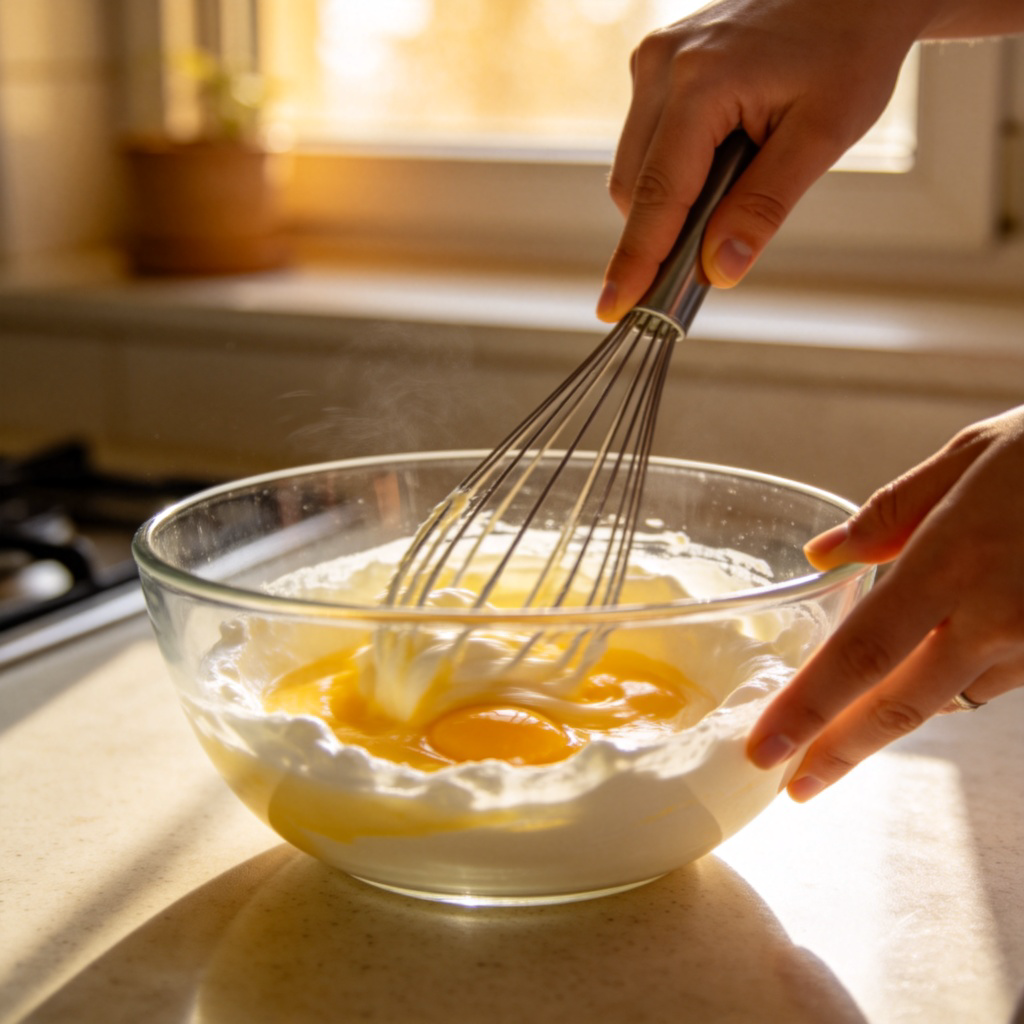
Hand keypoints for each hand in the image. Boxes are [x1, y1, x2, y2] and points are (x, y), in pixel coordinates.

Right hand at [596, 0, 922, 321]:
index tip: (615, 309)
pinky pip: (645, 144)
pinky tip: (719, 161)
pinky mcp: (655, 66)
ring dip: (670, 204)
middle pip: (635, 188)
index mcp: (700, 82)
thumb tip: (719, 271)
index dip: (636, 260)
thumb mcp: (824, 135)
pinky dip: (672, 174)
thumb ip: (765, 206)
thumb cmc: (850, 50)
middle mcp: (661, 66)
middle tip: (708, 263)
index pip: (658, 195)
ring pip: (634, 170)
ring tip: (735, 184)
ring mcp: (652, 60)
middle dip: (660, 235)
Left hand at [746, 406, 1023, 800]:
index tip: (767, 748)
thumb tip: (822, 555)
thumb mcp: (971, 455)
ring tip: (842, 732)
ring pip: (950, 698)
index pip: (862, 653)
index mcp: (956, 560)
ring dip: (891, 717)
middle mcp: (998, 616)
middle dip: (841, 750)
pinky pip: (996, 681)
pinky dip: (950, 684)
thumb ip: (890, 513)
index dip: (810, 709)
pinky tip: (922, 674)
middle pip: (902, 703)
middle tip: (794, 783)